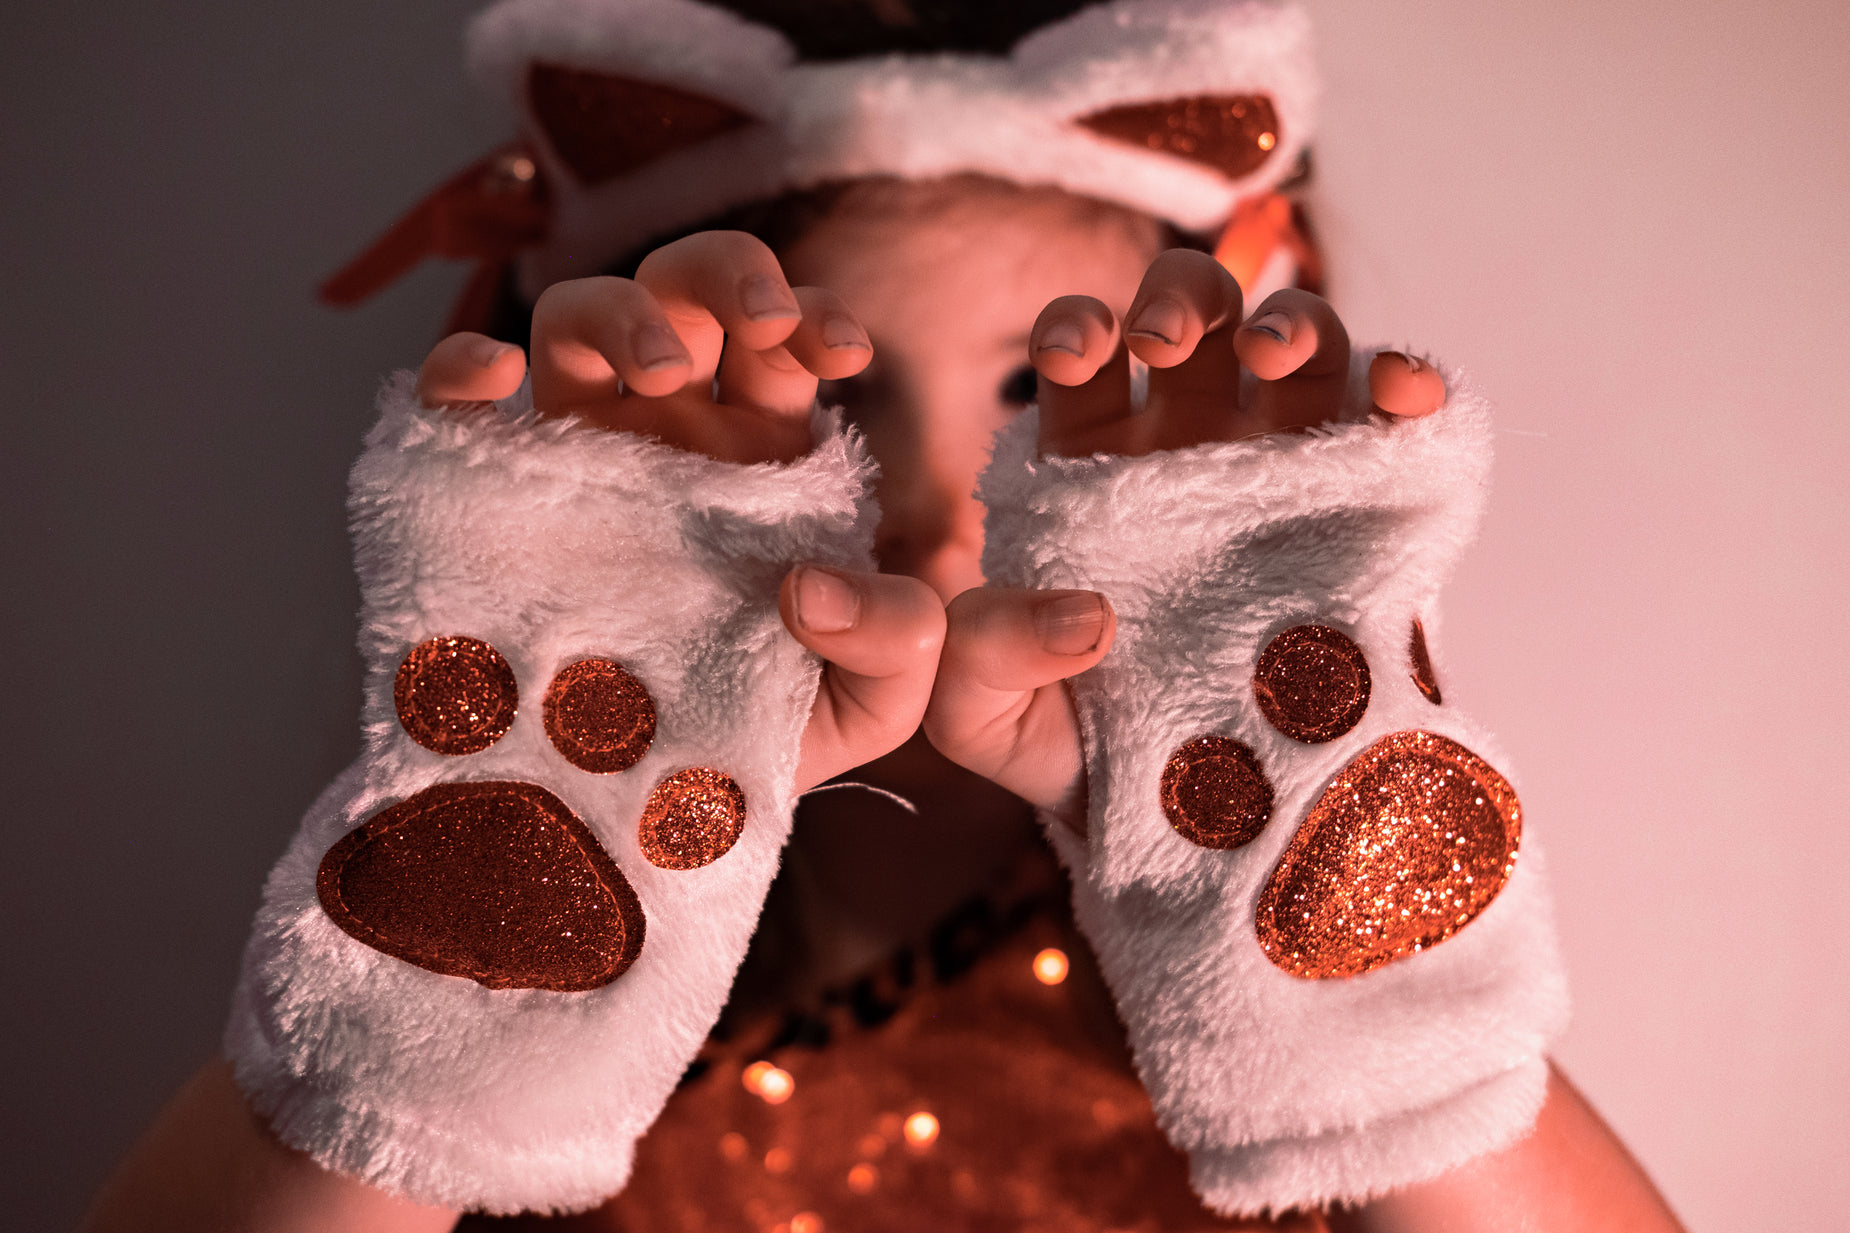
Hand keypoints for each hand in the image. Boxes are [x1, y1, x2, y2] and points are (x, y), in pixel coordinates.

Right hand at [413, 232, 944, 791]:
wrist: (641, 824)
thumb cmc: (759, 748)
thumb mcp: (867, 706)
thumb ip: (900, 641)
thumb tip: (814, 585)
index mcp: (761, 458)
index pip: (782, 339)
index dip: (809, 314)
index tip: (840, 349)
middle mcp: (668, 436)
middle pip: (681, 291)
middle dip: (721, 273)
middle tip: (753, 324)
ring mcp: (572, 457)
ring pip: (572, 318)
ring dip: (618, 310)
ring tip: (660, 369)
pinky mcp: (480, 496)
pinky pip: (450, 398)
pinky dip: (461, 364)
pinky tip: (494, 381)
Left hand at [923, 249, 1444, 828]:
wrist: (1214, 826)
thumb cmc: (1091, 756)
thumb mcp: (993, 724)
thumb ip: (976, 663)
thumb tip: (1081, 612)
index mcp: (1091, 466)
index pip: (1080, 355)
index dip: (1076, 327)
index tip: (1078, 351)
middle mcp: (1190, 445)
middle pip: (1194, 314)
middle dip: (1181, 298)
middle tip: (1165, 341)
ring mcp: (1288, 464)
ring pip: (1300, 338)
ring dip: (1291, 319)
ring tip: (1271, 355)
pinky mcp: (1374, 499)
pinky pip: (1397, 415)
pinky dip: (1406, 379)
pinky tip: (1397, 392)